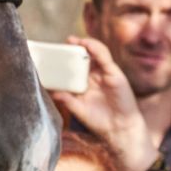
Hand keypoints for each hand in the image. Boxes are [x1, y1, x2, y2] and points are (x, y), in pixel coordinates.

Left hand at [51, 34, 154, 170]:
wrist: (118, 130)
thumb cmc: (99, 120)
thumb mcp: (78, 108)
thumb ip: (66, 99)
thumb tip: (52, 92)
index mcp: (86, 81)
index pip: (76, 64)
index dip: (67, 56)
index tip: (55, 51)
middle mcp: (96, 75)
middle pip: (85, 55)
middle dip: (75, 46)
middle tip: (65, 41)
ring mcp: (106, 74)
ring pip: (97, 53)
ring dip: (86, 44)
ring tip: (75, 40)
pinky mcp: (116, 75)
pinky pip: (106, 59)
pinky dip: (97, 50)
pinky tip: (89, 45)